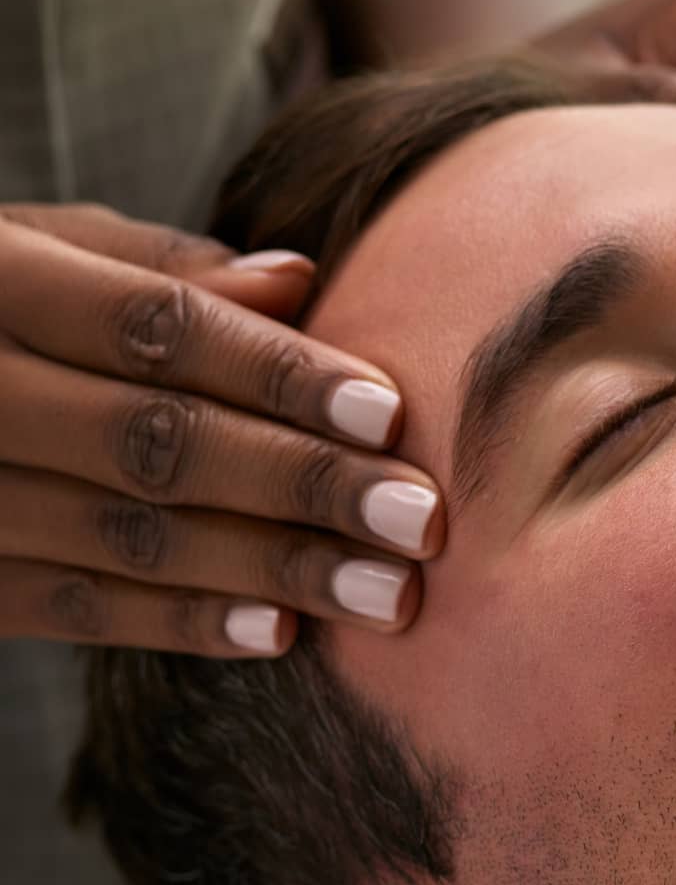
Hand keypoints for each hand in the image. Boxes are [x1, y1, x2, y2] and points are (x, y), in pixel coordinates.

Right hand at [0, 205, 445, 657]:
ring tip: (385, 593)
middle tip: (419, 519)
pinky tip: (284, 632)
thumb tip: (300, 279)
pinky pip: (77, 609)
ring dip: (270, 567)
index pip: (156, 327)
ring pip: (128, 537)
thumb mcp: (47, 252)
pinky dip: (184, 622)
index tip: (388, 413)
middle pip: (156, 441)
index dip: (277, 372)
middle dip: (300, 484)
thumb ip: (162, 270)